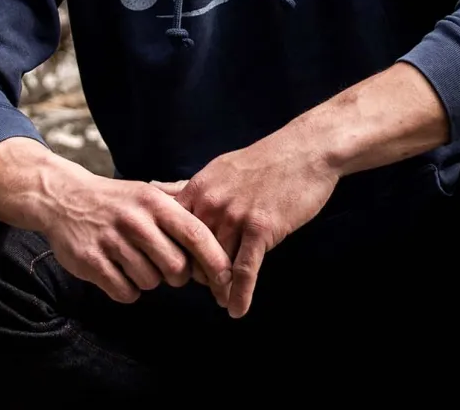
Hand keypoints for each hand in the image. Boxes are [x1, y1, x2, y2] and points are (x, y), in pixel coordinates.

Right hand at [39, 173, 232, 306]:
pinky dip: (128, 290)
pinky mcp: (91, 262)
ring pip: (150, 282)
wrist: (65, 198)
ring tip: (138, 263)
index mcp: (156, 203)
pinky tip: (121, 273)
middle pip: (176, 267)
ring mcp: (112, 241)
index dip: (215, 260)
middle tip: (169, 268)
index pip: (196, 234)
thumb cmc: (118, 201)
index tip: (226, 278)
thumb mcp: (149, 193)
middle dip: (178, 276)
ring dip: (149, 281)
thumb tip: (219, 218)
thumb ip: (181, 205)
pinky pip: (124, 292)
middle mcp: (137, 221)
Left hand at [176, 126, 339, 318]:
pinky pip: (244, 271)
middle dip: (197, 273)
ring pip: (217, 265)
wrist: (306, 150)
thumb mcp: (219, 168)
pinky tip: (237, 310)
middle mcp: (211, 204)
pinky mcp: (260, 228)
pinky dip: (240, 295)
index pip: (172, 233)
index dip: (173, 253)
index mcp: (198, 189)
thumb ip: (187, 185)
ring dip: (219, 288)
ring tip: (221, 300)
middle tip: (206, 285)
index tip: (179, 266)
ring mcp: (235, 216)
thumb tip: (153, 187)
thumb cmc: (264, 159)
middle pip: (192, 254)